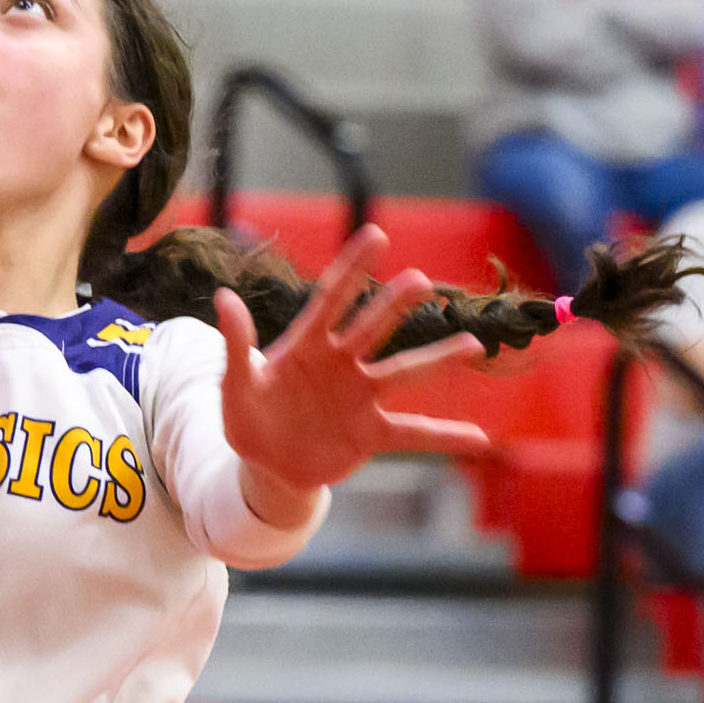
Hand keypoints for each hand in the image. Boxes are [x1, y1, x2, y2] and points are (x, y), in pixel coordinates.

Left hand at [217, 226, 489, 517]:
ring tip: (472, 345)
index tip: (376, 235)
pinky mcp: (372, 434)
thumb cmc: (248, 419)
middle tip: (421, 281)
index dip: (351, 268)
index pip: (331, 299)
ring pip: (404, 372)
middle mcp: (342, 364)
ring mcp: (361, 398)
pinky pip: (414, 433)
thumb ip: (237, 344)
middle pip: (373, 327)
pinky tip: (480, 437)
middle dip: (396, 305)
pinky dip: (446, 436)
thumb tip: (223, 297)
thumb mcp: (235, 386)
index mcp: (306, 346)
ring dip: (438, 359)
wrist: (267, 467)